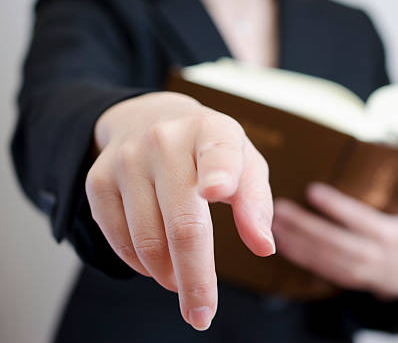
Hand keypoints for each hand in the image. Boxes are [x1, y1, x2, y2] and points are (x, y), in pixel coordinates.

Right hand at [86, 92, 274, 329]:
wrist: (151, 120)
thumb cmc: (211, 153)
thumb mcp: (245, 165)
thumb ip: (256, 203)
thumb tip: (263, 247)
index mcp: (212, 131)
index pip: (217, 153)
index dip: (217, 173)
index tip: (214, 191)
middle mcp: (165, 140)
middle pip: (182, 222)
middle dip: (195, 278)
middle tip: (202, 314)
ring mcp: (126, 159)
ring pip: (146, 239)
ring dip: (167, 274)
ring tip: (183, 282)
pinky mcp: (98, 180)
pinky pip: (117, 239)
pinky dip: (140, 264)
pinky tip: (157, 264)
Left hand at [272, 172, 397, 299]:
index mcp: (389, 238)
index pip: (360, 221)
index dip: (337, 208)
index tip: (313, 191)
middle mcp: (370, 256)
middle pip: (334, 242)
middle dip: (305, 226)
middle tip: (280, 208)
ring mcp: (355, 270)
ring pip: (321, 258)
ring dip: (295, 241)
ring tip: (273, 223)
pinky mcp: (343, 277)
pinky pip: (317, 269)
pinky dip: (297, 256)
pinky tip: (279, 242)